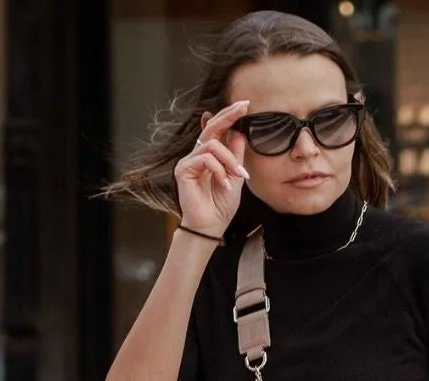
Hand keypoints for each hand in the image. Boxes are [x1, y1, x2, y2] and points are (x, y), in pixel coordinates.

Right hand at [174, 99, 251, 237]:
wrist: (210, 226)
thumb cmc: (221, 205)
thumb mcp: (235, 176)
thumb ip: (236, 155)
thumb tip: (239, 132)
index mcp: (209, 155)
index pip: (218, 130)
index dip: (230, 116)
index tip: (245, 105)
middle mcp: (197, 155)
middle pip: (211, 127)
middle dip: (229, 116)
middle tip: (244, 107)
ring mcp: (188, 161)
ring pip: (212, 146)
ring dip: (230, 160)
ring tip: (237, 177)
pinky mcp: (183, 169)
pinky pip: (206, 159)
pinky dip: (219, 170)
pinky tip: (224, 184)